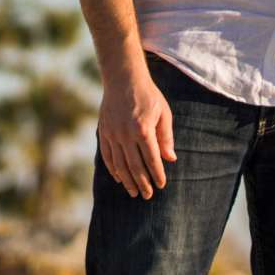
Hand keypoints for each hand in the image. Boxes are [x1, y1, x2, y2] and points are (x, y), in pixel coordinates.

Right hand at [97, 63, 175, 199]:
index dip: (157, 174)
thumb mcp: (163, 112)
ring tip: (134, 192)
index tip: (161, 185)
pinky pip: (107, 156)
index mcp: (143, 129)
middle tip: (148, 196)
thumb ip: (166, 137)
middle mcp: (126, 133)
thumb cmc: (147, 95)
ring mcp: (112, 133)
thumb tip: (170, 159)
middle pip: (135, 166)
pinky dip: (113, 169)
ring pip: (120, 165)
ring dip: (128, 181)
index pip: (152, 159)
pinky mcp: (103, 131)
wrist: (123, 78)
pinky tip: (119, 178)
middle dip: (143, 183)